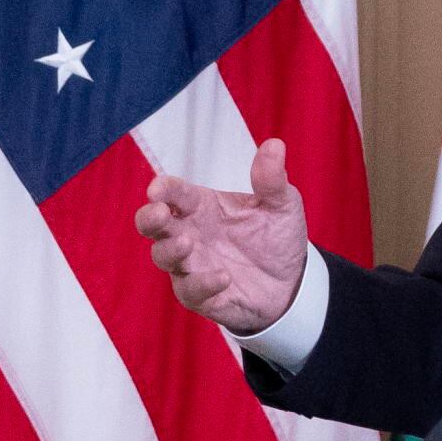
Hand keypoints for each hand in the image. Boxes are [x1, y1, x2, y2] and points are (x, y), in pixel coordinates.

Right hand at [131, 139, 310, 335]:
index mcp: (202, 206)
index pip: (174, 193)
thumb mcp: (281, 204)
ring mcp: (191, 265)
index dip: (162, 189)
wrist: (293, 284)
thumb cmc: (276, 238)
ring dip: (169, 250)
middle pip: (152, 224)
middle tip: (158, 213)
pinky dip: (202, 283)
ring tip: (186, 244)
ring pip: (162, 256)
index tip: (158, 189)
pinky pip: (191, 290)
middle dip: (148, 217)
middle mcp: (189, 234)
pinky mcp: (200, 295)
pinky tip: (222, 277)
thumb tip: (274, 145)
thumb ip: (271, 179)